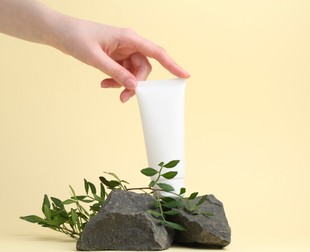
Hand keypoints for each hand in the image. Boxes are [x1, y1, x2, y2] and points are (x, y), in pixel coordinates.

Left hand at [56, 18, 189, 101]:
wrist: (60, 33)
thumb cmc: (76, 37)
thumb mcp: (96, 58)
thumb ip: (116, 73)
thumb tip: (134, 86)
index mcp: (129, 38)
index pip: (157, 53)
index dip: (173, 65)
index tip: (185, 75)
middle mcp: (130, 44)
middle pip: (144, 68)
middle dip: (136, 84)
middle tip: (123, 97)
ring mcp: (123, 51)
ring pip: (134, 73)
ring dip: (124, 84)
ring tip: (108, 88)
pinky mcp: (116, 57)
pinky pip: (123, 73)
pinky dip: (116, 81)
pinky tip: (104, 84)